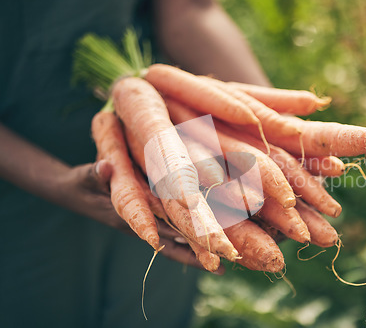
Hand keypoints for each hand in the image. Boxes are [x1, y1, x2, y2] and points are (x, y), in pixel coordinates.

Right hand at [57, 160, 223, 273]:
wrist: (76, 192)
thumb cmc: (82, 184)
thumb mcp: (86, 177)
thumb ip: (95, 173)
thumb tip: (102, 166)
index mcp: (130, 215)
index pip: (161, 229)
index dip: (181, 237)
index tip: (202, 246)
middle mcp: (143, 223)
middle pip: (174, 242)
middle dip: (196, 252)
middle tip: (222, 265)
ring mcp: (148, 221)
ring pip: (176, 240)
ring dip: (197, 250)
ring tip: (222, 266)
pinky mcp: (151, 217)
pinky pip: (173, 231)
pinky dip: (189, 240)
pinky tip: (207, 245)